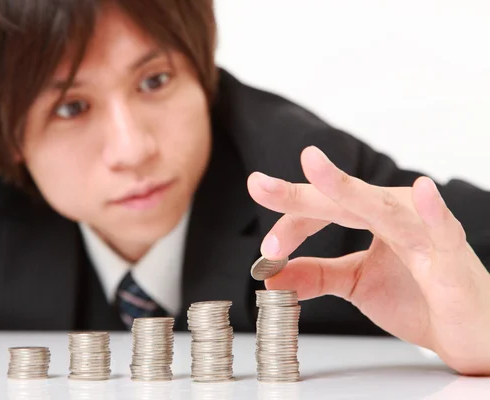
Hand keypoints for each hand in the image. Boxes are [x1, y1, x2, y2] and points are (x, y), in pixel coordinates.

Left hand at [247, 146, 489, 375]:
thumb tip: (272, 276)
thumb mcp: (356, 284)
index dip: (291, 226)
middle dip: (299, 194)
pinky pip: (443, 232)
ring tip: (314, 167)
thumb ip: (318, 275)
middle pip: (343, 200)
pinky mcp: (452, 259)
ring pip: (381, 207)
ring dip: (346, 189)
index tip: (267, 252)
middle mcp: (396, 216)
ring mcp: (424, 233)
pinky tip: (422, 192)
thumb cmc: (420, 298)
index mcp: (373, 218)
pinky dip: (432, 213)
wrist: (469, 331)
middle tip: (258, 184)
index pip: (324, 210)